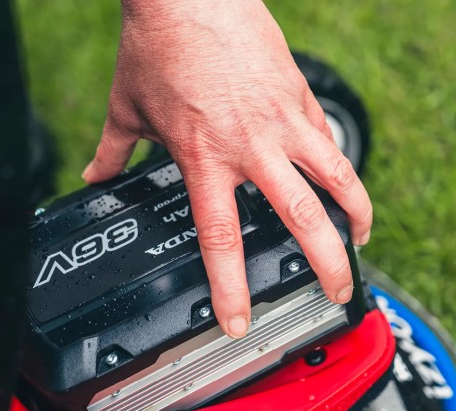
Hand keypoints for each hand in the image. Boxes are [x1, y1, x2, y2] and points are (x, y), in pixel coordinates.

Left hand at [82, 0, 371, 338]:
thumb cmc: (159, 45)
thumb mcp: (127, 106)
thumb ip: (113, 150)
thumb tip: (96, 175)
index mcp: (205, 158)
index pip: (222, 239)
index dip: (232, 288)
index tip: (241, 320)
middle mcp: (253, 146)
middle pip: (302, 218)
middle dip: (327, 264)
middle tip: (337, 290)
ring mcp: (284, 120)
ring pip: (337, 177)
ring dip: (354, 214)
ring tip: (358, 238)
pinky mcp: (300, 96)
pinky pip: (325, 140)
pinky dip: (335, 166)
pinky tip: (337, 181)